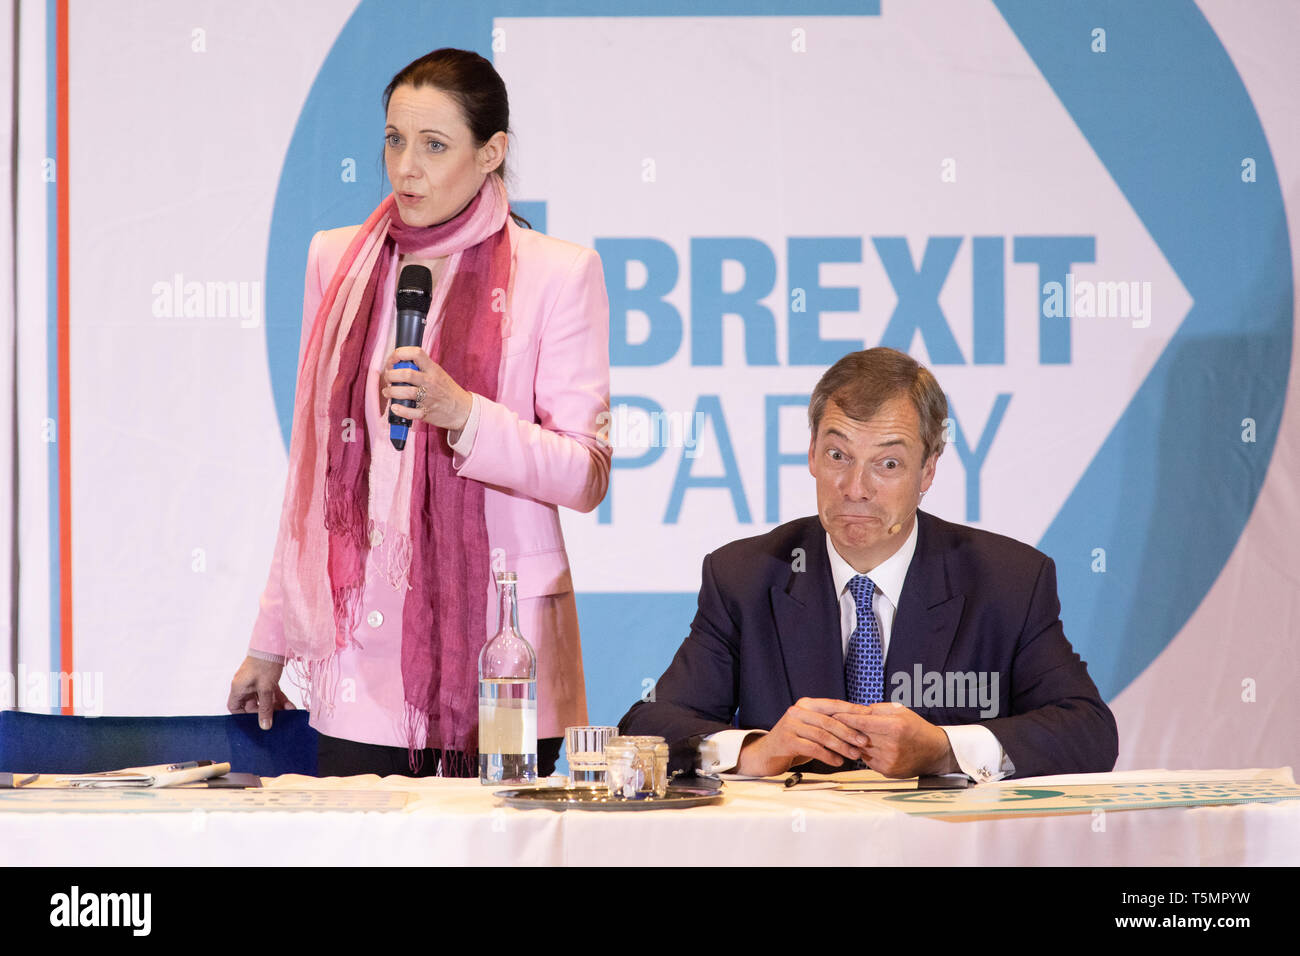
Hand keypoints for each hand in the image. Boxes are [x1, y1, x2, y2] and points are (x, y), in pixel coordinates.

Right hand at [226, 656, 295, 730]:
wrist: (274, 642)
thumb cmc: (265, 664)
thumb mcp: (266, 688)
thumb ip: (266, 708)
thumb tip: (265, 727)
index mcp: (239, 688)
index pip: (235, 707)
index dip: (243, 716)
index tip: (256, 722)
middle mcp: (246, 685)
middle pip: (253, 705)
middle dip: (266, 712)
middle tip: (279, 719)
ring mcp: (256, 682)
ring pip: (265, 699)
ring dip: (276, 706)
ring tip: (289, 712)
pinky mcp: (267, 678)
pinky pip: (272, 692)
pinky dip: (280, 698)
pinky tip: (291, 705)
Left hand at [381, 346, 472, 430]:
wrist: (463, 410)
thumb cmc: (448, 391)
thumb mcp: (438, 373)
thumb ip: (422, 368)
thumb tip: (400, 363)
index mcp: (433, 369)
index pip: (416, 353)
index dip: (400, 353)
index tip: (393, 359)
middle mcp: (430, 382)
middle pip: (406, 374)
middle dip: (391, 375)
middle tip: (388, 377)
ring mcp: (428, 398)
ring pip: (404, 392)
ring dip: (390, 392)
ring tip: (388, 392)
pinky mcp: (426, 412)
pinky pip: (409, 411)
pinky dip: (399, 409)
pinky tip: (395, 407)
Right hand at [735, 697, 871, 776]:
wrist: (767, 754)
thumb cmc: (794, 741)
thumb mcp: (811, 729)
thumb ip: (828, 724)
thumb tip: (859, 726)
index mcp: (806, 704)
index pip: (833, 704)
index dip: (852, 709)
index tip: (869, 715)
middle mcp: (797, 711)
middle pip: (829, 720)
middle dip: (849, 732)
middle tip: (864, 742)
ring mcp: (790, 725)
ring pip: (822, 735)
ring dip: (841, 746)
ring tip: (854, 755)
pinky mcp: (786, 740)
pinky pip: (812, 748)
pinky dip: (828, 756)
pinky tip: (837, 761)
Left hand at [839, 702, 958, 777]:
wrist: (935, 751)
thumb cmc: (916, 727)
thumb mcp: (899, 710)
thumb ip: (875, 709)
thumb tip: (853, 710)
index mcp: (895, 727)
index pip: (862, 722)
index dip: (846, 718)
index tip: (834, 714)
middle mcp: (892, 745)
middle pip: (858, 737)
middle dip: (846, 730)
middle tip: (834, 724)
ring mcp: (890, 760)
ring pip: (861, 750)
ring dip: (854, 743)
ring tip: (850, 735)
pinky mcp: (888, 771)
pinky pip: (868, 761)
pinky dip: (865, 754)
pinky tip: (868, 747)